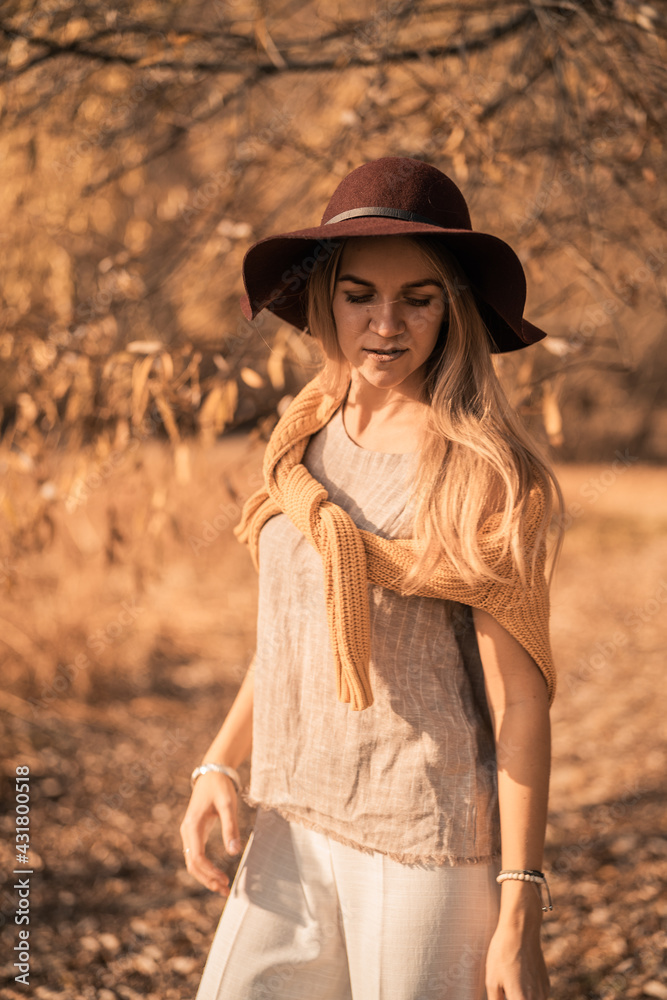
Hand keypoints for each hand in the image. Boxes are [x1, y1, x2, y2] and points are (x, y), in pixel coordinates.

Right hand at [179, 772, 242, 896]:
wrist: (212, 773)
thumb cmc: (220, 788)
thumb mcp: (228, 805)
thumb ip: (231, 828)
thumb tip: (234, 853)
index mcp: (192, 826)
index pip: (197, 858)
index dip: (210, 873)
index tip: (225, 880)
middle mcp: (186, 832)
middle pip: (192, 864)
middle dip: (207, 879)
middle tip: (225, 890)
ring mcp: (188, 833)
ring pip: (192, 862)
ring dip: (206, 876)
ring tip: (223, 887)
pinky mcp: (194, 833)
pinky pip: (195, 855)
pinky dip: (205, 868)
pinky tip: (217, 873)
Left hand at [485, 889, 549, 998]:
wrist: (521, 931)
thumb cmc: (503, 953)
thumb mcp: (492, 980)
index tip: (505, 996)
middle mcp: (537, 999)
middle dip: (514, 998)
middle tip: (506, 991)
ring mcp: (544, 992)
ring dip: (522, 997)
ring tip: (510, 982)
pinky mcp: (546, 984)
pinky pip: (537, 996)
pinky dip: (528, 994)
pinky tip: (517, 979)